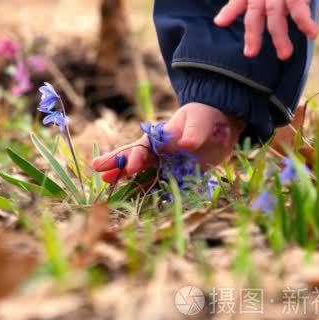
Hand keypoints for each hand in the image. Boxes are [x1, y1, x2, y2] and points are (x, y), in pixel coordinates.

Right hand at [91, 103, 243, 182]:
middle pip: (134, 158)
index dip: (134, 156)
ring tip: (106, 184)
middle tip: (98, 171)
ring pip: (141, 173)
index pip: (143, 147)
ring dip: (125, 179)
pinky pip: (158, 186)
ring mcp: (165, 165)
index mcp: (160, 137)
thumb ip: (193, 132)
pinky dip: (146, 193)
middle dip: (117, 164)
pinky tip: (133, 200)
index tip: (128, 167)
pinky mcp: (175, 176)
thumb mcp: (201, 121)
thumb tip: (184, 143)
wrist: (221, 127)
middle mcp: (158, 152)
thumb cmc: (207, 119)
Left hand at [214, 0, 318, 60]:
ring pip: (277, 16)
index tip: (220, 23)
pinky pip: (300, 9)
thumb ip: (239, 4)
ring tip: (285, 55)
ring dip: (280, 37)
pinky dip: (306, 22)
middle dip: (253, 34)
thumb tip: (219, 22)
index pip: (240, 0)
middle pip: (256, 14)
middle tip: (251, 54)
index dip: (229, 12)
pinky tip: (312, 34)